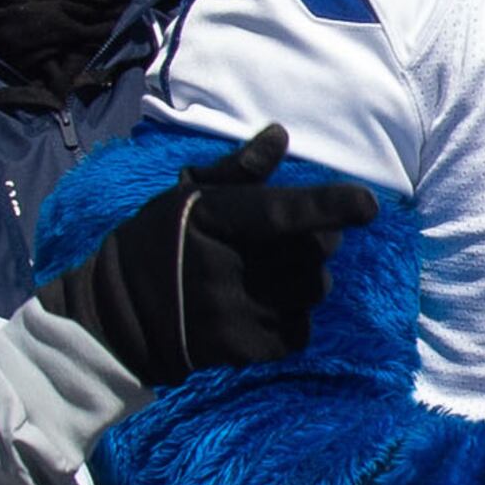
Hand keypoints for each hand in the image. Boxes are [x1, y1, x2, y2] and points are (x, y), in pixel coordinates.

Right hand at [39, 123, 378, 384]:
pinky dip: (291, 319)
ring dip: (305, 281)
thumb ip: (239, 171)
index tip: (368, 205)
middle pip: (315, 254)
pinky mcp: (244, 350)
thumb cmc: (157, 242)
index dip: (329, 207)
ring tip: (269, 276)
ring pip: (312, 292)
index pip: (283, 213)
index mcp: (214, 219)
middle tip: (290, 242)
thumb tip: (279, 134)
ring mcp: (235, 313)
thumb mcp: (188, 197)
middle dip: (318, 244)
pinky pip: (299, 330)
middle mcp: (227, 268)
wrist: (116, 316)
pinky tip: (260, 309)